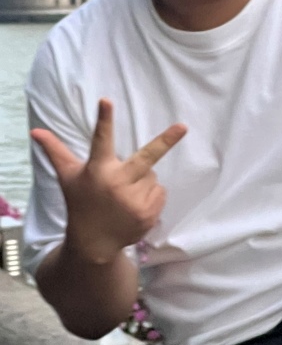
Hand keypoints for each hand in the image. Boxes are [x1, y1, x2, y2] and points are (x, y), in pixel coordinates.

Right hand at [31, 99, 186, 264]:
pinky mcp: (147, 213)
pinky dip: (151, 194)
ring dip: (142, 179)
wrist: (93, 244)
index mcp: (98, 169)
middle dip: (166, 141)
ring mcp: (134, 201)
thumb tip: (36, 131)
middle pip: (146, 157)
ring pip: (152, 175)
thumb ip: (55, 151)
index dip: (105, 119)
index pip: (101, 139)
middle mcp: (117, 184)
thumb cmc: (80, 202)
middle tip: (183, 126)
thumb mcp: (68, 176)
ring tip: (124, 194)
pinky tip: (134, 205)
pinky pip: (160, 191)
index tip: (107, 100)